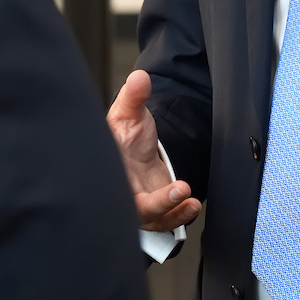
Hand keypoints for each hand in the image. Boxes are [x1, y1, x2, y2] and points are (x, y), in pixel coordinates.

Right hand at [106, 69, 201, 230]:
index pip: (108, 184)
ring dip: (171, 214)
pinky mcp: (154, 213)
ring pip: (150, 220)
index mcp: (106, 171)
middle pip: (131, 209)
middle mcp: (118, 193)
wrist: (133, 154)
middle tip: (177, 191)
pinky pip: (164, 221)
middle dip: (155, 205)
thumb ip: (133, 97)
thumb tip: (139, 78)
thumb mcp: (128, 114)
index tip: (143, 184)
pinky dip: (178, 217)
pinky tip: (192, 206)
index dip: (123, 190)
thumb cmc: (125, 138)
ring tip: (190, 201)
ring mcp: (136, 206)